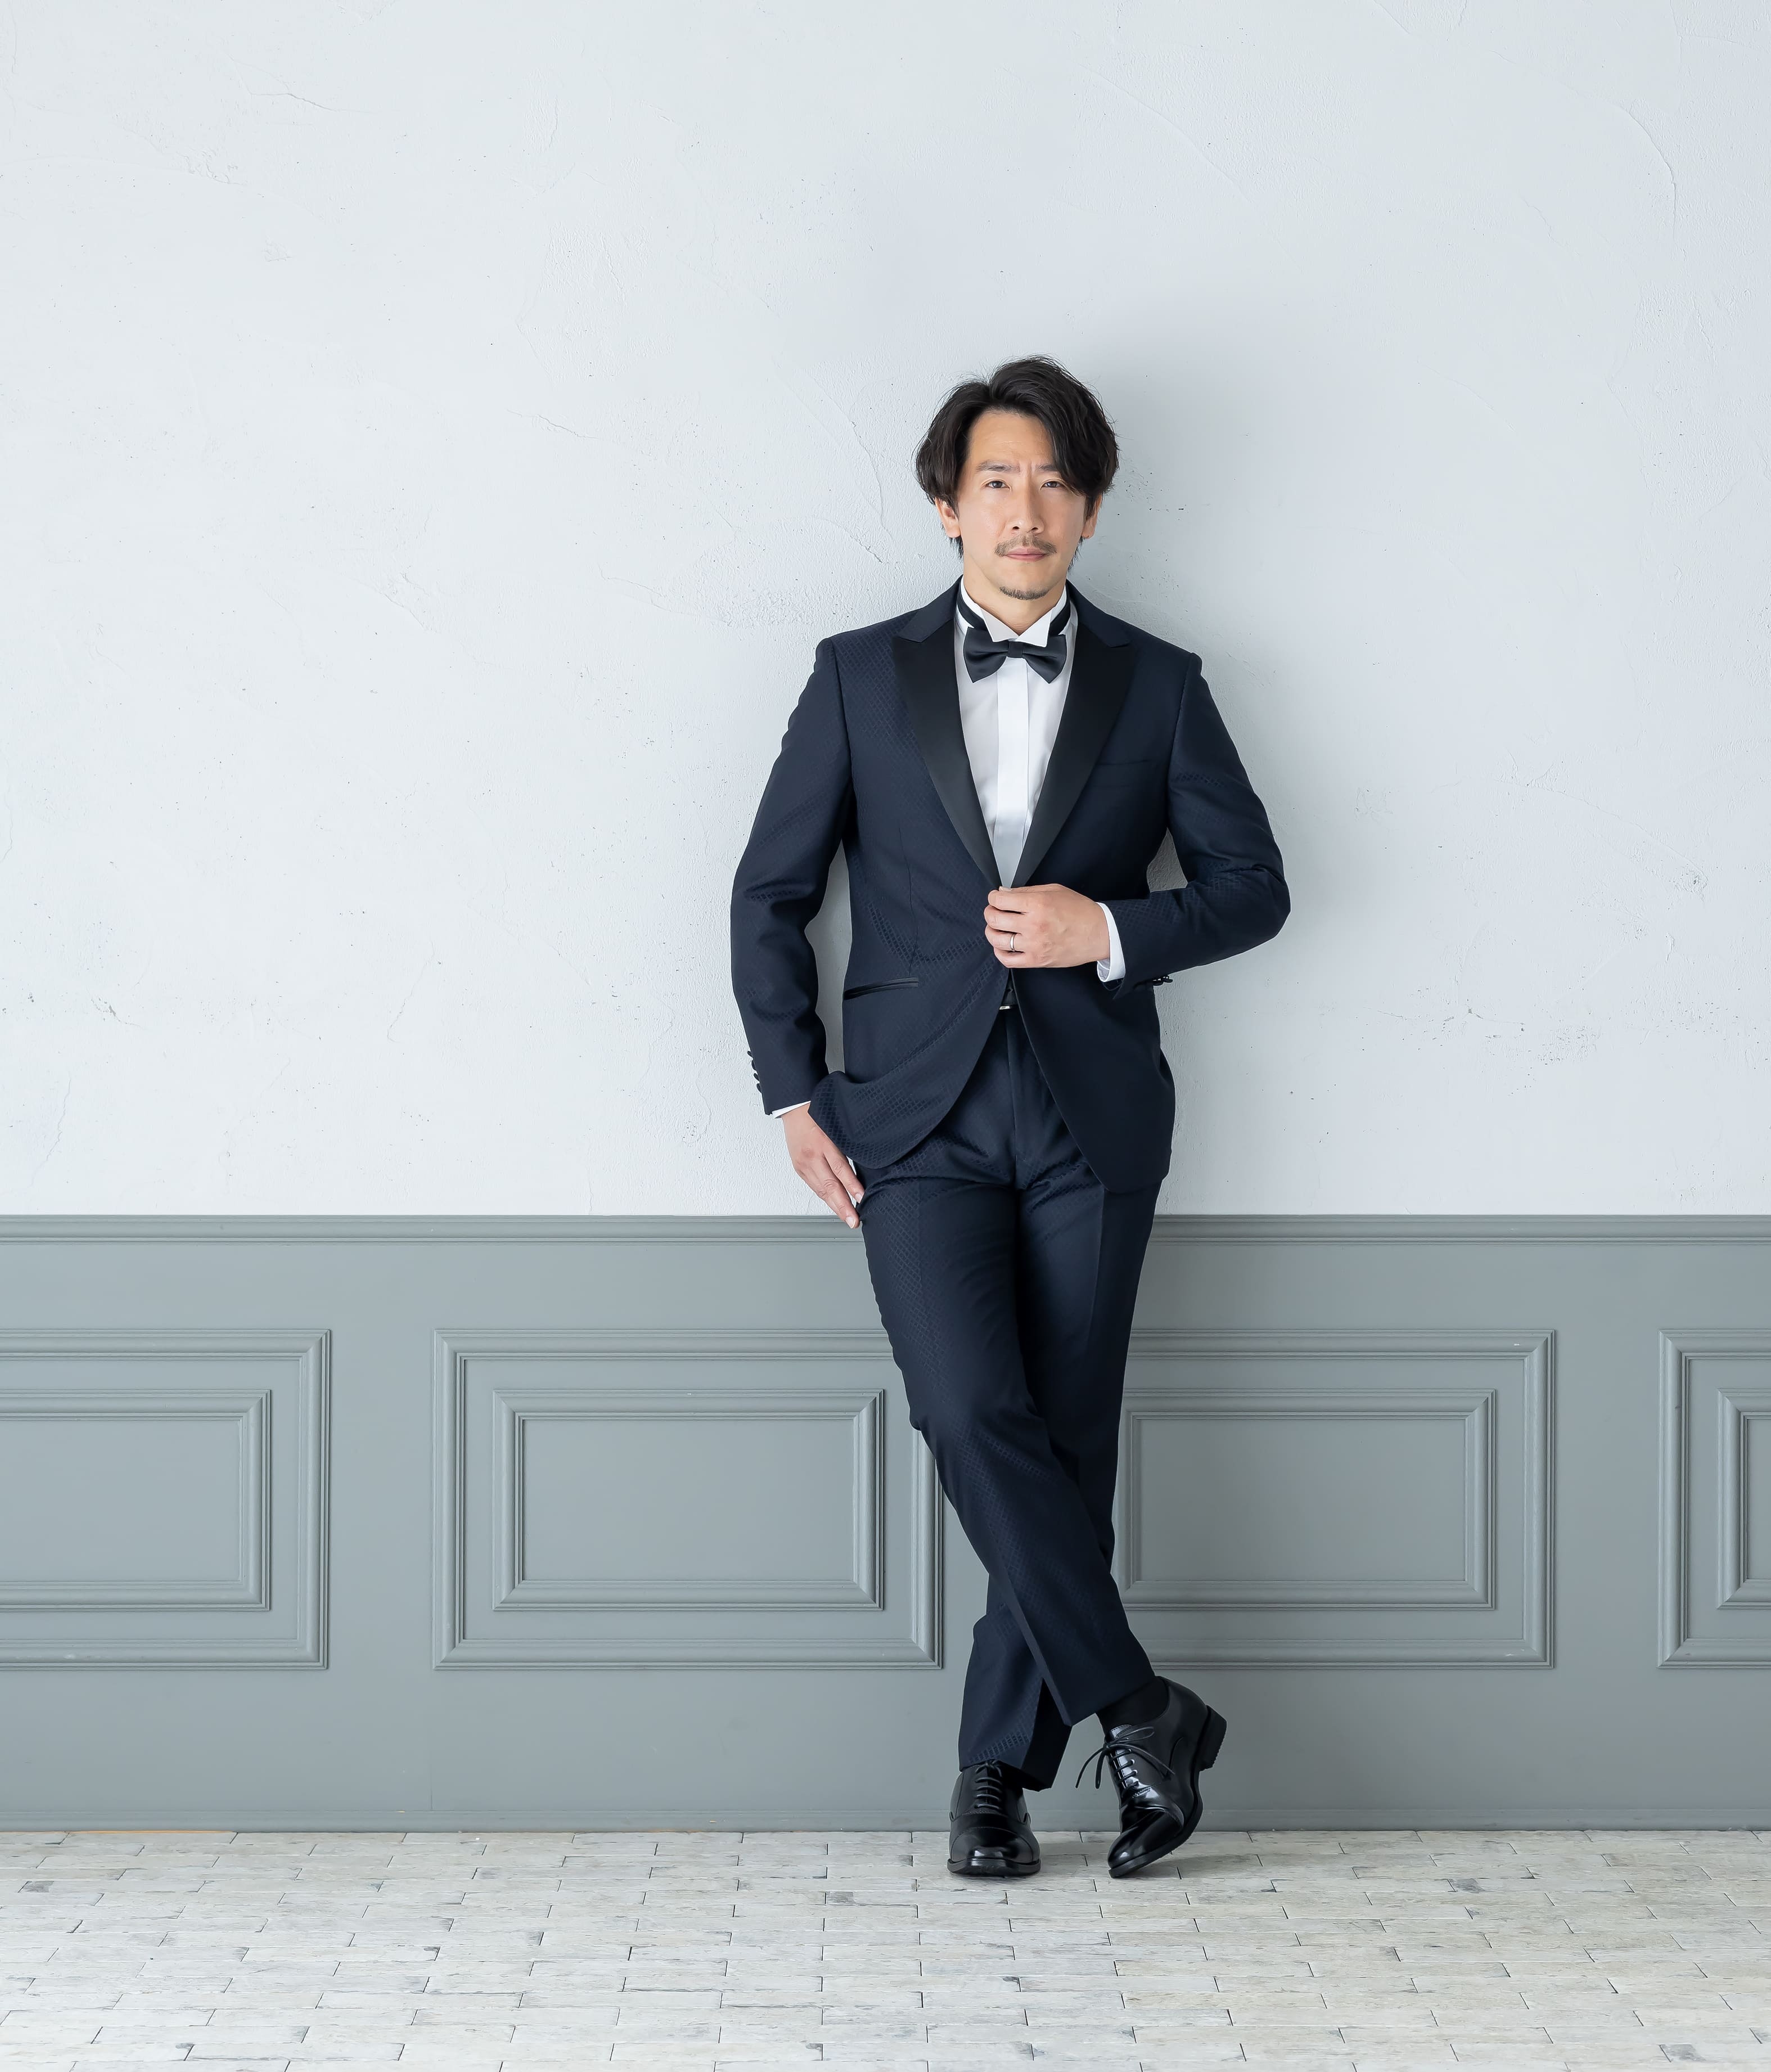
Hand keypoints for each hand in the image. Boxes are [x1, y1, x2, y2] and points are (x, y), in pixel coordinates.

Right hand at [783, 1106, 864, 1228]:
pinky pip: (814, 1186)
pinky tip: (834, 1205)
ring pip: (820, 1190)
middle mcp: (811, 1156)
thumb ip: (847, 1145)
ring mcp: (803, 1163)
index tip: (862, 1198)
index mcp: (822, 1143)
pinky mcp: (798, 1167)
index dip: (852, 1185)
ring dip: (834, 1206)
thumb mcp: (836, 1125)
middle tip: (853, 1220)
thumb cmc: (818, 1112)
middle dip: (843, 1206)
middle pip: (829, 1185)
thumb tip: (863, 1167)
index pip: (840, 1169)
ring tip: (847, 1218)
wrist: (793, 1106)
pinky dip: (825, 1197)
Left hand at [984, 884, 1110, 967]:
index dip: (993, 898)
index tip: (994, 898)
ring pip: (997, 939)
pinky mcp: (1036, 960)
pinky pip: (1008, 960)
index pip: (1000, 900)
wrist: (1099, 933)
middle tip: (993, 911)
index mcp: (1038, 904)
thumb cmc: (1080, 911)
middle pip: (995, 919)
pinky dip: (999, 952)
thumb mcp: (1054, 890)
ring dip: (991, 931)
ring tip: (996, 927)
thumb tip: (1004, 892)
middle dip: (990, 912)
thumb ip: (1027, 891)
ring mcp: (1034, 945)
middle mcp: (1033, 924)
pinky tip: (1002, 945)